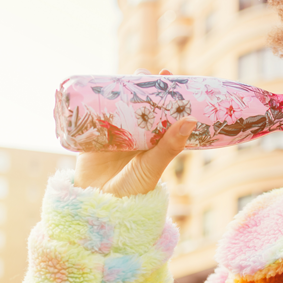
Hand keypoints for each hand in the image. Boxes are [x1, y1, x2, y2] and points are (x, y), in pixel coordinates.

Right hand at [73, 70, 195, 197]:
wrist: (96, 209)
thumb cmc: (130, 192)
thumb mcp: (152, 167)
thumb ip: (169, 146)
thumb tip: (191, 120)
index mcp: (154, 142)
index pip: (162, 112)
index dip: (166, 94)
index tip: (168, 75)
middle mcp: (135, 135)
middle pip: (139, 104)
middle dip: (141, 87)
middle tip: (143, 73)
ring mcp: (113, 134)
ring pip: (118, 106)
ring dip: (120, 90)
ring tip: (124, 77)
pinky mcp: (92, 136)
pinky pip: (94, 114)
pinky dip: (94, 101)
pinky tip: (96, 87)